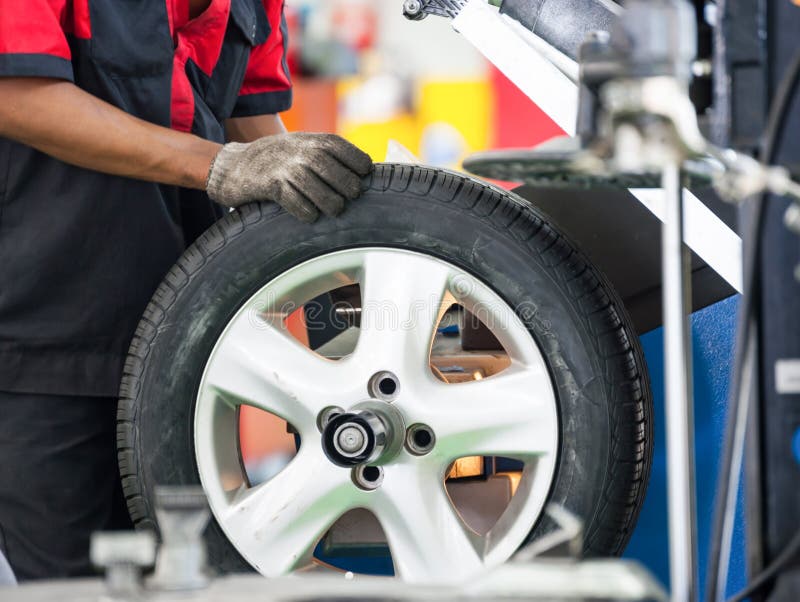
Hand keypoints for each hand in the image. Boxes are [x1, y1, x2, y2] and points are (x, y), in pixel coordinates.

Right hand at [206, 132, 372, 221]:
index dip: (358, 164)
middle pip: (333, 169)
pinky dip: (305, 211)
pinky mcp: (269, 185)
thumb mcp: (303, 147)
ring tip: (336, 210)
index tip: (364, 176)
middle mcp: (299, 151)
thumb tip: (364, 176)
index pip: (343, 149)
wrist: (234, 165)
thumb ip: (329, 156)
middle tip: (351, 197)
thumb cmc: (278, 161)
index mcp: (312, 140)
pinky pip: (293, 200)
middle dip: (348, 186)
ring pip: (315, 187)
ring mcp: (284, 168)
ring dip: (330, 202)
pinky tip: (311, 216)